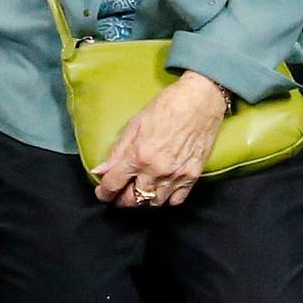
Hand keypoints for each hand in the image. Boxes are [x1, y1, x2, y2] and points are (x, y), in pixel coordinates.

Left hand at [92, 70, 227, 207]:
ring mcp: (176, 175)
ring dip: (144, 199)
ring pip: (154, 203)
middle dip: (121, 200)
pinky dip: (166, 199)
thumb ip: (117, 151)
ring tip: (140, 190)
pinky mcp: (193, 176)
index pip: (113, 185)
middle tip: (118, 194)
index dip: (104, 193)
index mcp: (138, 156)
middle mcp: (156, 170)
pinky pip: (176, 200)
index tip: (102, 193)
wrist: (201, 100)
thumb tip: (101, 171)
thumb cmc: (168, 106)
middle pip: (132, 200)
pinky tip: (161, 190)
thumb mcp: (135, 124)